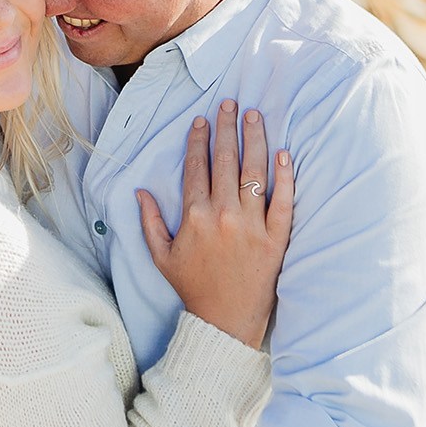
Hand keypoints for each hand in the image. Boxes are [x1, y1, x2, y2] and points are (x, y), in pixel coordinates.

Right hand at [137, 100, 293, 348]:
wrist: (225, 322)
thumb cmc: (193, 288)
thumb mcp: (162, 256)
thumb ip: (150, 222)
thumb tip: (140, 192)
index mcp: (194, 217)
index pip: (196, 167)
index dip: (198, 140)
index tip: (201, 120)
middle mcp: (222, 215)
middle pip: (225, 161)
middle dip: (226, 128)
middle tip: (230, 104)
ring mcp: (252, 226)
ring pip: (254, 172)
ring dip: (254, 139)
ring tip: (254, 116)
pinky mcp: (276, 238)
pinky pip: (283, 201)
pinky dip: (285, 177)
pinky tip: (283, 154)